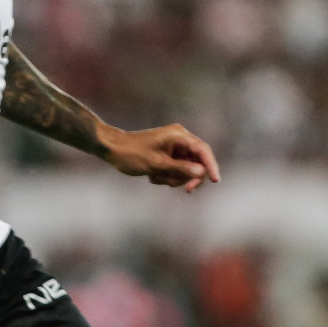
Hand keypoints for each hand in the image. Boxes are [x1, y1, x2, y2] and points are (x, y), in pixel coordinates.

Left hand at [103, 124, 220, 192]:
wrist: (111, 150)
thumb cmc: (131, 154)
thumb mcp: (156, 164)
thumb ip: (180, 168)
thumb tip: (202, 172)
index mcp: (178, 136)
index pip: (203, 150)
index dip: (211, 165)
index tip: (216, 180)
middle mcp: (179, 139)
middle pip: (197, 162)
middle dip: (188, 177)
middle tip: (185, 190)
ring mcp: (174, 148)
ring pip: (186, 169)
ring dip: (174, 178)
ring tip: (156, 177)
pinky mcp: (168, 156)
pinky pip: (176, 170)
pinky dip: (166, 176)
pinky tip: (152, 176)